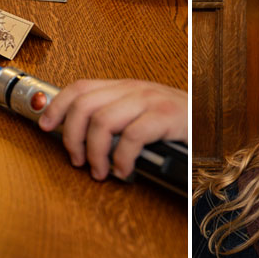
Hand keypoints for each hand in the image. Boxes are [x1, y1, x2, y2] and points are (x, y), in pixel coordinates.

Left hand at [38, 79, 186, 180]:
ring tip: (100, 170)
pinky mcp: (166, 116)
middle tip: (76, 160)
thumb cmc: (177, 121)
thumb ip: (116, 117)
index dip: (57, 105)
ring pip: (102, 121)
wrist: (213, 118)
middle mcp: (134, 89)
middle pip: (84, 105)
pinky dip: (122, 158)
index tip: (45, 125)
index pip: (80, 87)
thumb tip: (81, 137)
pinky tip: (124, 170)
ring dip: (95, 153)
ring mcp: (150, 101)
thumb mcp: (142, 112)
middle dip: (71, 136)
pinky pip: (132, 136)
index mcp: (125, 87)